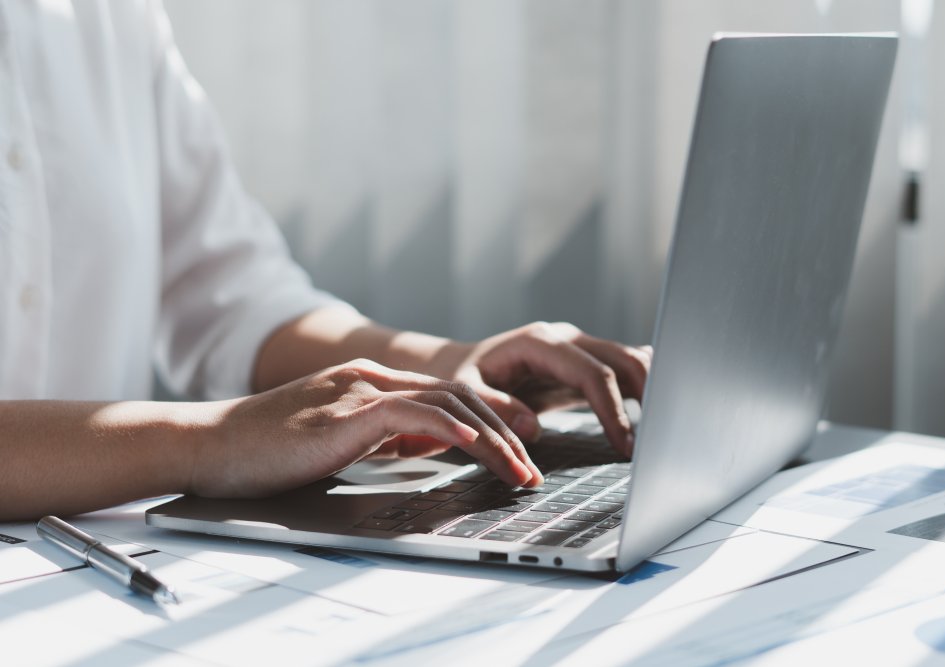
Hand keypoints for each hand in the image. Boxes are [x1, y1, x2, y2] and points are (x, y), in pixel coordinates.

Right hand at [189, 359, 543, 498]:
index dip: (491, 421)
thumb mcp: (337, 439)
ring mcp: (360, 389)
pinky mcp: (346, 410)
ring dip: (492, 440)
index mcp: (371, 383)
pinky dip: (452, 430)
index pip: (448, 396)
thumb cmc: (265, 450)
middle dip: (505, 433)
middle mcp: (372, 377)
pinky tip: (477, 449)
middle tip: (531, 468)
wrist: (209, 444)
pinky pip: (414, 413)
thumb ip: (380, 434)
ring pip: (448, 404)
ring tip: (518, 472)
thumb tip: (421, 445)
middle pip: (459, 397)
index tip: (520, 450)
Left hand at [438, 322, 651, 456]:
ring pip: (631, 360)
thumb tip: (530, 427)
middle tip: (657, 440)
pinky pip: (624, 368)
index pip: (592, 373)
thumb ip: (495, 407)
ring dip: (651, 390)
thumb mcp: (466, 392)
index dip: (612, 409)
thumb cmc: (465, 378)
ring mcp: (580, 347)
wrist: (467, 365)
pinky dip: (642, 387)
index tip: (624, 445)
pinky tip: (655, 413)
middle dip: (646, 396)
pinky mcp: (587, 362)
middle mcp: (566, 338)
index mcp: (540, 342)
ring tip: (661, 431)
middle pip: (622, 359)